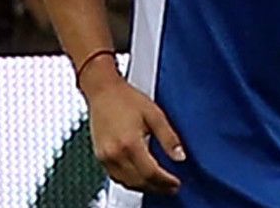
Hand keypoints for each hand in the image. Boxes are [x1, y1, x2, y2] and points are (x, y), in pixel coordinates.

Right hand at [83, 63, 184, 195]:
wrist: (102, 90)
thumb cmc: (126, 98)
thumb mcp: (155, 114)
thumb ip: (169, 137)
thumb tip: (180, 156)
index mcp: (129, 143)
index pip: (150, 172)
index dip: (165, 182)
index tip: (176, 184)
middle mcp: (114, 154)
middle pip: (138, 181)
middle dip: (157, 187)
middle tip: (171, 188)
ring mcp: (104, 157)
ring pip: (126, 182)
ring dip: (144, 187)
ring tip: (159, 186)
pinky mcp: (100, 157)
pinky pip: (116, 177)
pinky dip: (130, 181)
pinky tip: (140, 178)